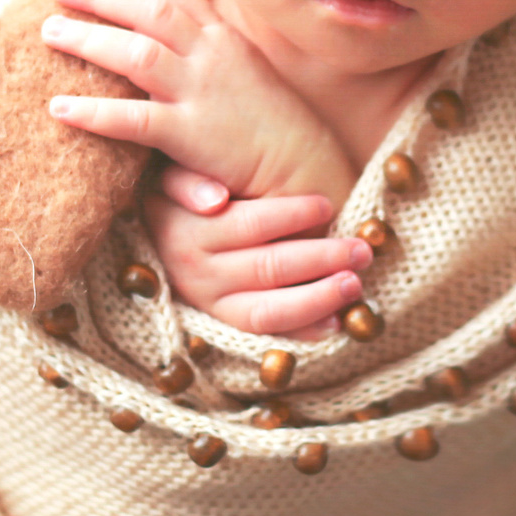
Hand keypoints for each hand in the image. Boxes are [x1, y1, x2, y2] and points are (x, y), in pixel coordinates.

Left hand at [41, 0, 351, 207]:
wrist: (305, 168)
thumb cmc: (269, 124)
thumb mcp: (244, 70)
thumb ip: (208, 48)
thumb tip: (168, 33)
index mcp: (224, 37)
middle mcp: (213, 55)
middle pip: (150, 10)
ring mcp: (204, 92)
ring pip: (136, 53)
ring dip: (89, 38)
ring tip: (49, 31)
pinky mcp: (194, 135)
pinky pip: (135, 120)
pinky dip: (94, 112)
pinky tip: (59, 107)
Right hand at [142, 165, 370, 337]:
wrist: (155, 239)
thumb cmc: (180, 200)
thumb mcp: (173, 180)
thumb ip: (188, 181)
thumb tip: (215, 199)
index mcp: (186, 232)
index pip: (249, 225)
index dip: (291, 216)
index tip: (327, 204)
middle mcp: (196, 272)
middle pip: (268, 267)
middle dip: (320, 258)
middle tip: (361, 250)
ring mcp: (210, 303)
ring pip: (268, 309)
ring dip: (317, 298)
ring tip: (354, 284)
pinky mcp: (224, 323)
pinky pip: (267, 335)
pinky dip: (303, 331)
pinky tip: (336, 322)